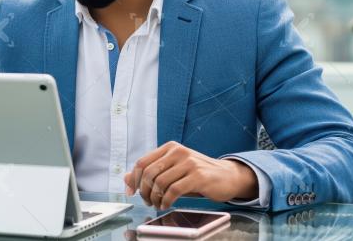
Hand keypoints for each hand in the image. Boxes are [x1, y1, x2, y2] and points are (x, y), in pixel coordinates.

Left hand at [123, 141, 257, 209]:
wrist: (226, 176)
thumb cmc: (196, 174)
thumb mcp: (172, 170)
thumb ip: (151, 172)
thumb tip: (125, 178)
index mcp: (170, 148)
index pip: (142, 162)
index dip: (133, 179)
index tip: (131, 192)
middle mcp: (178, 151)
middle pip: (149, 173)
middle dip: (144, 190)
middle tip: (147, 201)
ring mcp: (189, 162)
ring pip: (160, 182)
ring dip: (155, 198)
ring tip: (157, 204)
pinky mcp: (198, 176)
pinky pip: (174, 190)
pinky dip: (166, 201)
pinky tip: (166, 204)